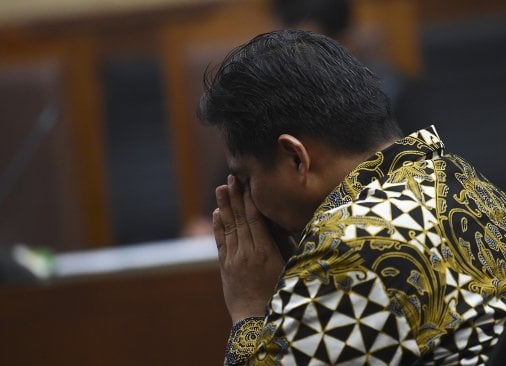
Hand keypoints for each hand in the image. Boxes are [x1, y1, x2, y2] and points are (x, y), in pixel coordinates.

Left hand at [213, 175, 284, 322]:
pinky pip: (220, 242)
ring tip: (221, 188)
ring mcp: (233, 260)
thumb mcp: (288, 268)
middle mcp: (246, 253)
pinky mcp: (225, 268)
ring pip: (228, 227)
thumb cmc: (280, 295)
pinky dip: (218, 226)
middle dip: (235, 196)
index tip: (248, 182)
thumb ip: (284, 245)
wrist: (257, 321)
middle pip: (239, 218)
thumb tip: (282, 222)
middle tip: (232, 177)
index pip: (255, 218)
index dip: (250, 199)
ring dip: (224, 206)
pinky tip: (217, 213)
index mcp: (264, 252)